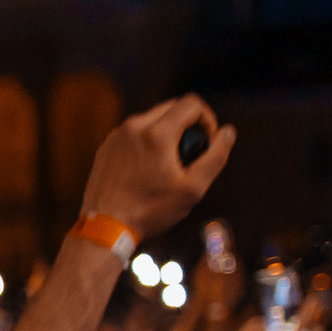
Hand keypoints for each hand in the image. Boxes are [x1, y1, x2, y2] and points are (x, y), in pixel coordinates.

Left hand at [80, 95, 235, 240]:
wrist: (104, 227)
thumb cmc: (149, 211)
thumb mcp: (192, 188)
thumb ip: (215, 157)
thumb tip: (227, 132)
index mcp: (156, 134)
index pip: (191, 103)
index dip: (207, 118)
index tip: (207, 140)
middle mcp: (133, 128)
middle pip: (171, 107)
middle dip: (188, 123)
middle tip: (190, 151)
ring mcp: (116, 136)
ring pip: (151, 119)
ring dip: (166, 131)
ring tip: (169, 162)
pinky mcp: (105, 147)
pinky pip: (132, 133)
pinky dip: (146, 141)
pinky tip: (148, 168)